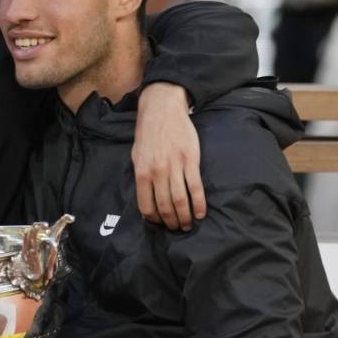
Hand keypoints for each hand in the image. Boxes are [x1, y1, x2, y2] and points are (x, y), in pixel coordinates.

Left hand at [133, 82, 205, 230]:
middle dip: (171, 222)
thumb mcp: (136, 155)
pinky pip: (196, 188)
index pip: (146, 205)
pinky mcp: (191, 161)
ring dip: (186, 217)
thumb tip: (145, 197)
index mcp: (142, 172)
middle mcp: (157, 172)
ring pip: (181, 200)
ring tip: (189, 225)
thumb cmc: (148, 134)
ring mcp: (175, 167)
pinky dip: (199, 204)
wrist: (163, 110)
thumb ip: (141, 176)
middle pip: (165, 206)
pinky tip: (201, 213)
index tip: (160, 224)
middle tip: (177, 228)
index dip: (154, 219)